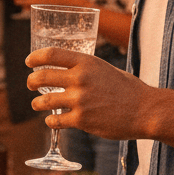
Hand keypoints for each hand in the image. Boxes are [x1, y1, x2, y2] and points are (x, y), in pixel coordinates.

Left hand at [26, 48, 144, 139]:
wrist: (145, 110)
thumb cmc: (128, 89)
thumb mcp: (105, 69)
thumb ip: (86, 68)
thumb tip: (67, 70)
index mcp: (86, 62)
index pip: (51, 54)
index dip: (35, 58)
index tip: (28, 62)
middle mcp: (80, 79)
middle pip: (41, 77)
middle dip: (31, 81)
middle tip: (30, 84)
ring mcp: (80, 100)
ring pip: (43, 101)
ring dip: (37, 103)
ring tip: (38, 104)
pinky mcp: (81, 120)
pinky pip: (55, 120)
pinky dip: (51, 120)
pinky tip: (52, 119)